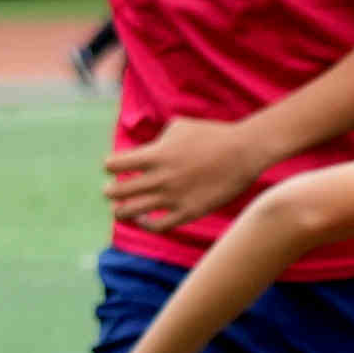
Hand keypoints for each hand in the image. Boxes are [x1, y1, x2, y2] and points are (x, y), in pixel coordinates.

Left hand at [108, 114, 264, 231]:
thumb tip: (145, 151)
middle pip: (117, 191)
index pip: (114, 165)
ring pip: (131, 212)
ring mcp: (173, 198)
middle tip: (110, 191)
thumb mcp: (179, 126)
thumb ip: (157, 140)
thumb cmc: (212, 135)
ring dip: (121, 210)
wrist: (244, 152)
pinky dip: (145, 224)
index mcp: (155, 155)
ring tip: (120, 209)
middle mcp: (160, 178)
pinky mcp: (188, 212)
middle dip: (110, 191)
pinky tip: (145, 219)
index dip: (109, 167)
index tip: (113, 168)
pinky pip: (157, 226)